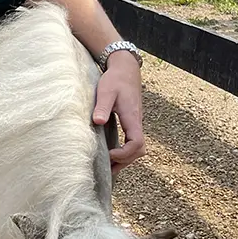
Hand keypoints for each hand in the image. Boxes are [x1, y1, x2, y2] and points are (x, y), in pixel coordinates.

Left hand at [92, 51, 144, 171]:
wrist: (125, 69)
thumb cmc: (115, 79)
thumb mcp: (105, 91)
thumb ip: (102, 106)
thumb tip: (98, 122)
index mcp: (132, 117)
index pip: (137, 143)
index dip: (125, 153)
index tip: (109, 154)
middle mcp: (137, 123)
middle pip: (139, 150)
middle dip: (125, 161)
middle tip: (106, 169)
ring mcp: (135, 123)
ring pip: (137, 148)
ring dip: (125, 159)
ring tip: (108, 168)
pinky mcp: (131, 122)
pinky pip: (132, 142)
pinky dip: (124, 152)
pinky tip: (111, 155)